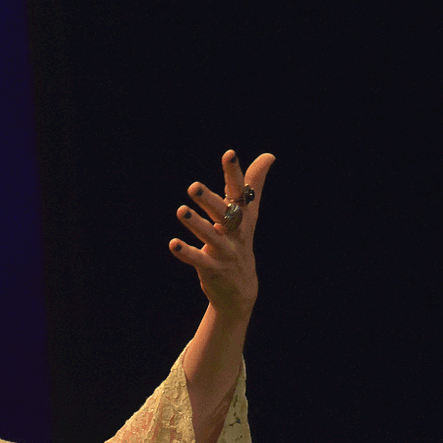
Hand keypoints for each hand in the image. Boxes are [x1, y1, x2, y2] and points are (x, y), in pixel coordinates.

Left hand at [171, 150, 274, 321]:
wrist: (241, 289)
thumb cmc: (240, 243)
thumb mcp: (248, 215)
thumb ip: (252, 186)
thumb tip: (268, 155)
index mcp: (243, 217)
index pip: (240, 191)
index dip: (235, 173)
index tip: (229, 154)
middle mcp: (236, 233)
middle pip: (224, 213)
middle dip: (209, 200)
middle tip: (193, 186)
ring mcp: (225, 252)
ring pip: (210, 237)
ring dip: (196, 224)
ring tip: (181, 211)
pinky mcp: (213, 269)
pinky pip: (199, 260)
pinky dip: (186, 252)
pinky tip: (173, 243)